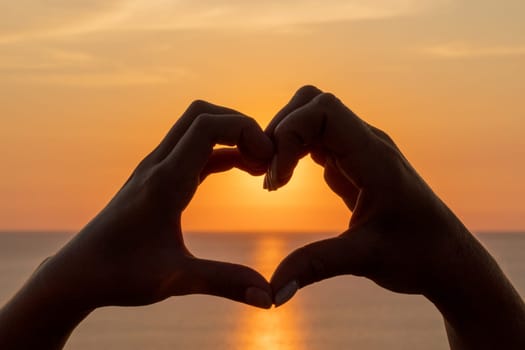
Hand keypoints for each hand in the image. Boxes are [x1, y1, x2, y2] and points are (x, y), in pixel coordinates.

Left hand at [0, 100, 273, 348]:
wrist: (78, 273)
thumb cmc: (120, 275)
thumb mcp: (176, 279)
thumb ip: (225, 282)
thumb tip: (269, 297)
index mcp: (165, 181)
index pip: (207, 125)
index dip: (244, 130)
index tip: (268, 158)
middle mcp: (159, 165)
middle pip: (202, 114)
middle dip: (240, 125)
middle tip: (266, 156)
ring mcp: (156, 169)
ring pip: (197, 128)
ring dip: (230, 137)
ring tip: (259, 165)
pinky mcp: (157, 178)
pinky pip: (194, 150)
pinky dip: (221, 151)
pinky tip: (240, 170)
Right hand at [267, 85, 461, 299]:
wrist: (447, 258)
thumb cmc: (418, 256)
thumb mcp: (364, 259)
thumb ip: (315, 267)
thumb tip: (272, 294)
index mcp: (375, 157)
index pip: (324, 110)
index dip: (289, 134)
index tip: (277, 181)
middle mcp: (367, 143)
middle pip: (312, 103)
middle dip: (280, 132)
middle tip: (268, 176)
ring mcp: (360, 150)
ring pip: (312, 117)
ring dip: (285, 141)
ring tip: (274, 182)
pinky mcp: (353, 162)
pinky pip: (316, 139)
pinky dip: (293, 152)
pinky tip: (285, 183)